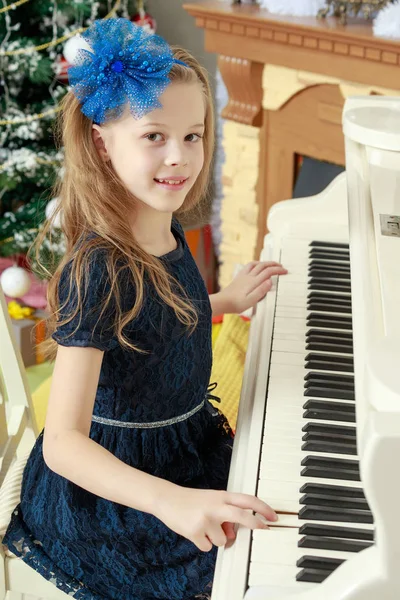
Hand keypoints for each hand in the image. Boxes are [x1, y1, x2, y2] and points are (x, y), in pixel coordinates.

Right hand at [153, 484, 277, 551]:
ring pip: (223, 540)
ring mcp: (205, 519)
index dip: (263, 508)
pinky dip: (203, 543)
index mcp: (221, 496)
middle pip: (242, 516)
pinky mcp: (195, 531)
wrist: (167, 499)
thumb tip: (233, 535)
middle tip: (265, 530)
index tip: (273, 517)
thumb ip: (225, 513)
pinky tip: (195, 532)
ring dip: (216, 538)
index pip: (247, 500)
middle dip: (256, 525)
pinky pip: (208, 547)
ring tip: (204, 527)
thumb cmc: (191, 500)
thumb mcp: (211, 501)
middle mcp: (215, 506)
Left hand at [221, 261, 287, 313]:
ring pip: (256, 264)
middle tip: (281, 266)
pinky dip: (255, 264)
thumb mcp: (251, 301)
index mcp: (253, 282)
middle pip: (263, 265)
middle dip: (274, 264)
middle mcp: (249, 277)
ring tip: (270, 264)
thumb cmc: (236, 304)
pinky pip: (248, 266)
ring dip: (265, 262)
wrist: (222, 302)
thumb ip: (261, 291)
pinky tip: (256, 267)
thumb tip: (270, 281)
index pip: (268, 272)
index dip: (278, 270)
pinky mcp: (239, 277)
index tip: (285, 271)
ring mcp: (243, 276)